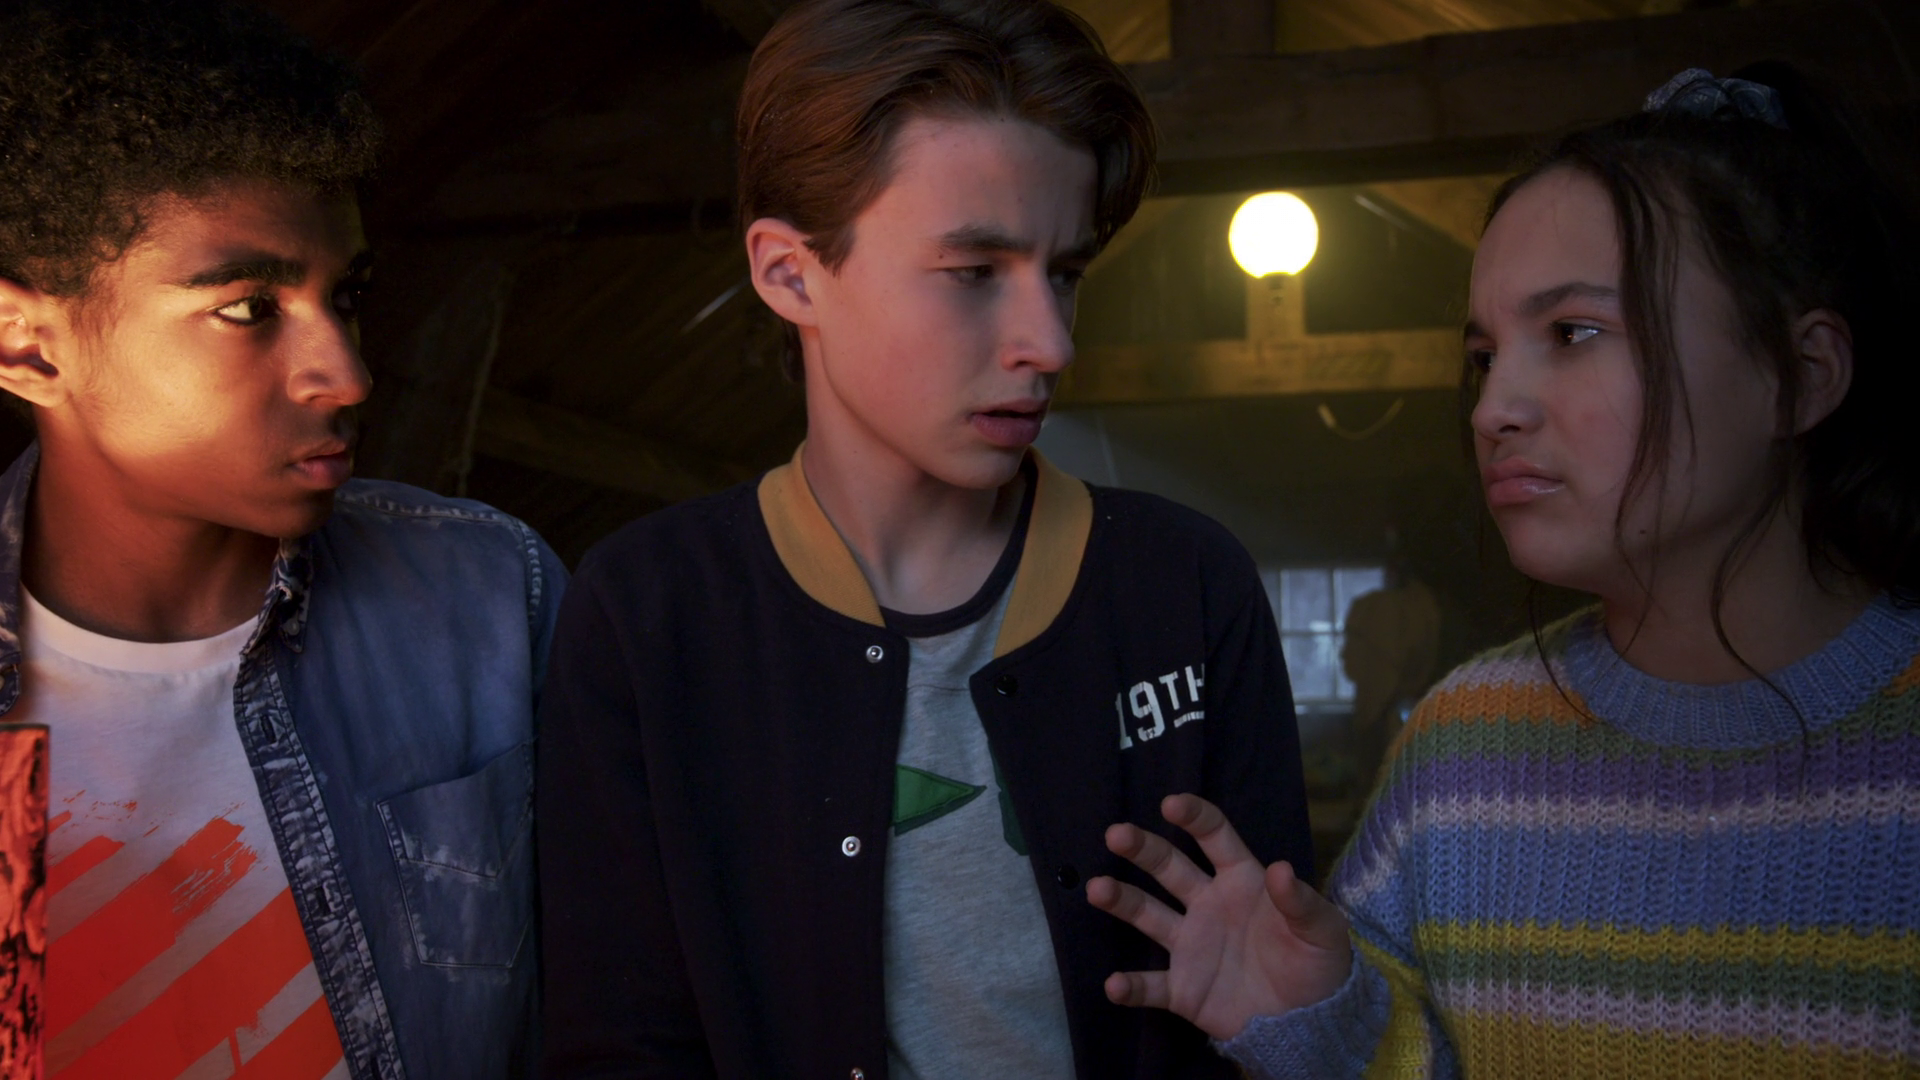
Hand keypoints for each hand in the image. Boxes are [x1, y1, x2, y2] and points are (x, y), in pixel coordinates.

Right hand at [1086, 794, 1351, 1039]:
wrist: (1311, 1025)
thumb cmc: (1318, 965)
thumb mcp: (1323, 931)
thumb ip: (1301, 902)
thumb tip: (1280, 868)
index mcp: (1241, 881)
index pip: (1214, 838)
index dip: (1194, 817)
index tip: (1171, 803)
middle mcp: (1208, 904)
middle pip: (1169, 867)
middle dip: (1142, 848)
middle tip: (1116, 834)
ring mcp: (1191, 946)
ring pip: (1148, 915)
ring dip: (1122, 901)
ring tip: (1097, 889)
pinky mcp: (1184, 990)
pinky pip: (1151, 986)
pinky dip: (1131, 987)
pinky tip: (1114, 985)